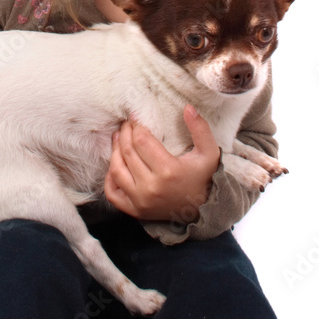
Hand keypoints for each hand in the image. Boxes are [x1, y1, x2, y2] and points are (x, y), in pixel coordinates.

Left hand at [104, 105, 220, 221]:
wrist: (202, 210)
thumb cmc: (202, 177)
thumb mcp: (208, 153)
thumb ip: (200, 129)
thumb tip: (188, 108)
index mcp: (168, 170)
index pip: (142, 141)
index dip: (136, 126)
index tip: (136, 118)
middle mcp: (151, 187)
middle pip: (128, 152)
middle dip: (125, 133)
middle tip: (127, 125)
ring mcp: (141, 201)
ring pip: (117, 170)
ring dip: (114, 151)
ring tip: (119, 138)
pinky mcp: (135, 210)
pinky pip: (113, 193)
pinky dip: (109, 178)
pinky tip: (115, 164)